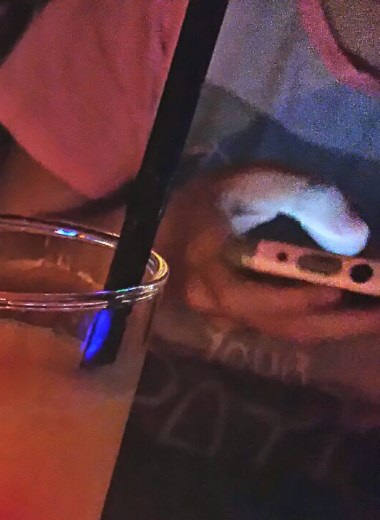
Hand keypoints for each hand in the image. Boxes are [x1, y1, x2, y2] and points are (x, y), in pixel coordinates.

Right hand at [158, 166, 379, 343]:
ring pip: (281, 330)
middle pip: (276, 324)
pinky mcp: (238, 319)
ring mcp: (222, 316)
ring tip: (375, 313)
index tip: (339, 291)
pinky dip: (318, 321)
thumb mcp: (260, 181)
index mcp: (207, 265)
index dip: (292, 299)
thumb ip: (308, 199)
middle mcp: (211, 301)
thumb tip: (356, 237)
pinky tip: (349, 310)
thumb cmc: (215, 198)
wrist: (168, 223)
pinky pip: (281, 326)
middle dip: (336, 323)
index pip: (246, 296)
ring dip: (332, 327)